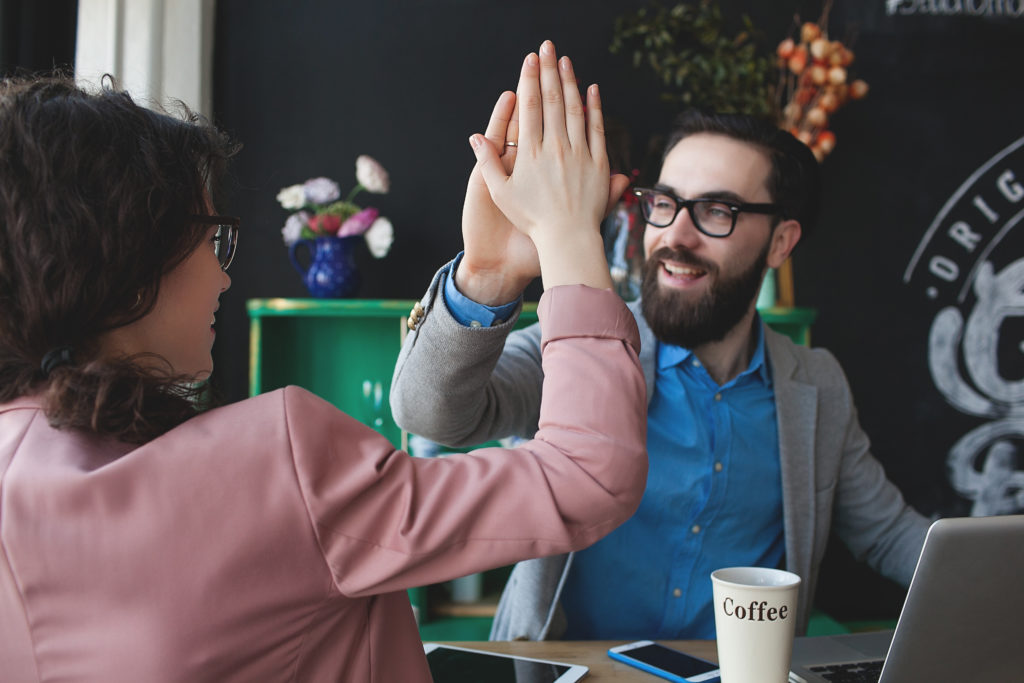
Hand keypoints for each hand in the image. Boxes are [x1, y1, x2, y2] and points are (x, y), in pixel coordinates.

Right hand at [469, 40, 630, 290]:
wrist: (567, 240)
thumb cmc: (531, 222)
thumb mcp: (501, 194)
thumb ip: (488, 163)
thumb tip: (476, 137)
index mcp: (531, 153)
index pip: (529, 107)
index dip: (529, 80)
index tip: (530, 60)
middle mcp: (556, 148)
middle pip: (552, 101)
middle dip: (549, 71)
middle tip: (548, 48)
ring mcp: (579, 154)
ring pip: (575, 109)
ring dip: (570, 82)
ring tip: (567, 62)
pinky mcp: (598, 164)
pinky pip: (596, 129)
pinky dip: (594, 107)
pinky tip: (592, 91)